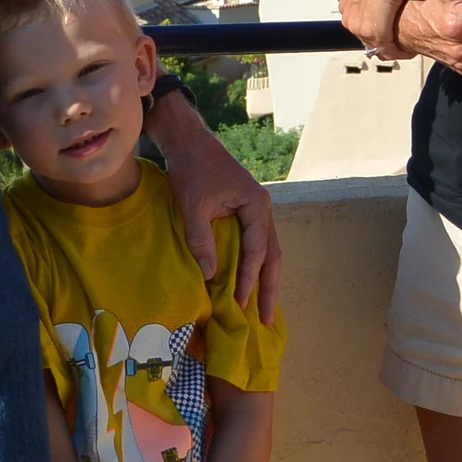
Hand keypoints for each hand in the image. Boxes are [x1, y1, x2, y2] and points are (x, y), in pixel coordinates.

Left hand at [147, 91, 281, 321]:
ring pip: (267, 251)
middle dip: (269, 288)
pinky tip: (249, 282)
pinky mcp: (245, 211)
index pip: (256, 251)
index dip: (248, 280)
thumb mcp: (194, 206)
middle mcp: (263, 209)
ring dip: (264, 279)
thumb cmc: (192, 170)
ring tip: (263, 308)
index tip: (241, 304)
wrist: (189, 142)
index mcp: (257, 206)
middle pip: (272, 255)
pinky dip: (254, 264)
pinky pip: (256, 243)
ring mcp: (257, 210)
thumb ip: (202, 240)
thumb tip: (210, 276)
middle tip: (268, 320)